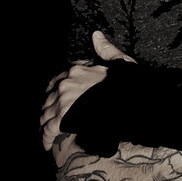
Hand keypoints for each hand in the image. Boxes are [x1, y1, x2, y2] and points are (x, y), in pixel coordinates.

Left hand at [40, 32, 134, 150]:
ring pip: (46, 113)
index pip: (57, 80)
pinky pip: (49, 128)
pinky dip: (46, 137)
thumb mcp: (120, 63)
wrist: (136, 103)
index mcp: (78, 69)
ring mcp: (65, 99)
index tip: (55, 101)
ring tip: (46, 134)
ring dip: (45, 124)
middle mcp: (67, 82)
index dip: (55, 92)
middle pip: (49, 97)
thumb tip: (96, 35)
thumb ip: (106, 51)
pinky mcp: (65, 117)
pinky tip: (47, 145)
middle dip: (48, 109)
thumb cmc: (131, 85)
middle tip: (49, 122)